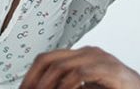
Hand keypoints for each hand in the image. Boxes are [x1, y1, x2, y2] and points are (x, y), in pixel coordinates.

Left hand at [19, 46, 139, 88]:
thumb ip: (71, 87)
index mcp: (83, 56)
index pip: (47, 59)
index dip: (30, 76)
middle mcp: (89, 53)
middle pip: (48, 59)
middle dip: (32, 80)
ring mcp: (99, 59)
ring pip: (60, 66)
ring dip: (45, 86)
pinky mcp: (109, 70)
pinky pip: (78, 74)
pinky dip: (64, 87)